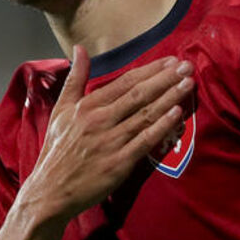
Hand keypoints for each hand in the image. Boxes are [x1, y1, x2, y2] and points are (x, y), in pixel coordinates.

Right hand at [19, 45, 194, 220]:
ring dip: (169, 98)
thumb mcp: (61, 109)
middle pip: (139, 94)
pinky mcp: (119, 163)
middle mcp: (100, 120)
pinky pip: (145, 141)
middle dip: (165, 79)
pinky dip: (162, 127)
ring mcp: (110, 141)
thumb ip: (75, 79)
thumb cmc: (57, 150)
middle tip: (187, 66)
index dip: (150, 70)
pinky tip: (177, 115)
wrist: (51, 191)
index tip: (170, 61)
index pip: (125, 82)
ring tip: (188, 85)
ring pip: (145, 115)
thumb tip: (80, 48)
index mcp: (87, 106)